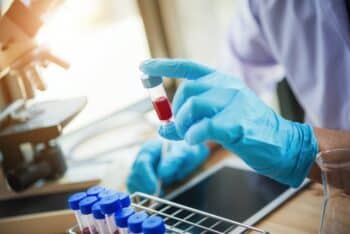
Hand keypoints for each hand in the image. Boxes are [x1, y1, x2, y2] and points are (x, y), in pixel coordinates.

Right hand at [127, 139, 208, 193]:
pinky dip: (141, 195)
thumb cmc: (184, 151)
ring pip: (132, 182)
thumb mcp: (184, 152)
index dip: (147, 178)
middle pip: (134, 174)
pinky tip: (152, 198)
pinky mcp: (140, 178)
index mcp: (150, 149)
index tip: (155, 189)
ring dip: (141, 192)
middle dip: (144, 187)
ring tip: (156, 197)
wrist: (184, 154)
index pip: (142, 163)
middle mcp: (141, 158)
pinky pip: (135, 188)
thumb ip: (174, 160)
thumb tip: (162, 173)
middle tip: (157, 196)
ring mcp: (139, 168)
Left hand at [140, 59, 318, 186]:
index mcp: (223, 82)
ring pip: (192, 105)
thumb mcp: (217, 120)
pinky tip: (195, 141)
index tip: (145, 66)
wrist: (280, 144)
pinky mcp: (236, 123)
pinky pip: (203, 126)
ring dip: (182, 124)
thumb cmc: (247, 130)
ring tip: (189, 136)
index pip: (189, 68)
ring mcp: (233, 102)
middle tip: (177, 128)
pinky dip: (192, 135)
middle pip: (187, 89)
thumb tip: (162, 128)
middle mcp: (227, 86)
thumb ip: (191, 120)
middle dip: (176, 111)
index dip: (165, 66)